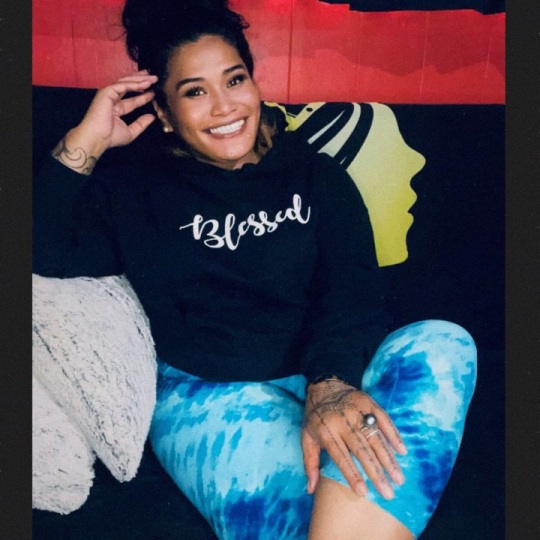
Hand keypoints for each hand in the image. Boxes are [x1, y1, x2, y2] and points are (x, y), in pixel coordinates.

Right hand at [53, 70, 158, 172]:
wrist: (98, 138)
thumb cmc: (110, 137)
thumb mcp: (131, 131)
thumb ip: (141, 124)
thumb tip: (152, 117)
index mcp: (116, 108)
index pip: (132, 99)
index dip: (143, 95)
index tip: (153, 92)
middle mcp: (112, 99)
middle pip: (129, 87)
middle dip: (141, 81)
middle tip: (154, 78)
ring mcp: (108, 94)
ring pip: (126, 82)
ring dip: (140, 79)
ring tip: (153, 78)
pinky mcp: (107, 91)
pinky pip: (122, 85)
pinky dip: (134, 84)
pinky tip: (144, 84)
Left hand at [301, 379, 406, 499]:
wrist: (323, 386)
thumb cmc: (315, 417)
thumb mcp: (306, 437)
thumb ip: (310, 464)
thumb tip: (310, 491)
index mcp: (326, 431)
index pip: (341, 457)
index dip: (352, 474)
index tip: (363, 493)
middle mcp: (343, 421)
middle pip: (362, 450)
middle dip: (376, 473)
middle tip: (388, 493)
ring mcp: (356, 410)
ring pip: (375, 438)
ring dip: (388, 459)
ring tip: (399, 478)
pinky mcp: (367, 402)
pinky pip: (383, 419)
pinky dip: (393, 435)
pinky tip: (401, 451)